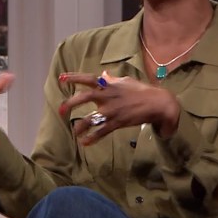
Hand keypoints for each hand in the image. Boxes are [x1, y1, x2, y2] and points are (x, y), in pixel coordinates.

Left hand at [58, 71, 179, 145]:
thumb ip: (111, 80)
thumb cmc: (140, 90)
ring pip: (91, 119)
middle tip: (60, 110)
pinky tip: (85, 142)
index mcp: (108, 85)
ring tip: (74, 131)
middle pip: (84, 97)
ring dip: (80, 126)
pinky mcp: (118, 122)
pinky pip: (102, 131)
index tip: (61, 78)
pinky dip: (92, 138)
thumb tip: (102, 74)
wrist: (157, 103)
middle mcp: (108, 96)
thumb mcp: (125, 81)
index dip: (73, 78)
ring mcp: (112, 110)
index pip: (88, 79)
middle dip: (70, 103)